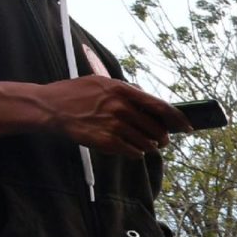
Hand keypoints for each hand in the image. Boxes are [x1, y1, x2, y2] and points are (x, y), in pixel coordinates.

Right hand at [36, 76, 189, 158]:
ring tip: (143, 145)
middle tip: (162, 141)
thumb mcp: (100, 82)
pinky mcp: (105, 141)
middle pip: (156, 129)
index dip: (178, 119)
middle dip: (162, 138)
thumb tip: (149, 98)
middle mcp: (120, 107)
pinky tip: (129, 149)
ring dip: (148, 147)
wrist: (48, 107)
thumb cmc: (74, 94)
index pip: (160, 106)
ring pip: (146, 144)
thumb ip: (126, 90)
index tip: (188, 127)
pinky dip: (134, 153)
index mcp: (122, 90)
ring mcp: (113, 125)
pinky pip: (132, 153)